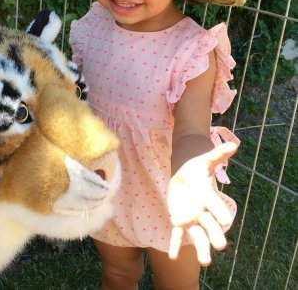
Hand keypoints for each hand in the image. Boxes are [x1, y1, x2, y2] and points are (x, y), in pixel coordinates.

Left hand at [167, 142, 237, 265]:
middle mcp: (203, 211)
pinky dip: (175, 245)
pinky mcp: (179, 221)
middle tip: (221, 246)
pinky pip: (177, 235)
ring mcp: (192, 218)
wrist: (186, 175)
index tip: (226, 221)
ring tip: (205, 262)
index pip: (217, 206)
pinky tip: (173, 257)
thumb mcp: (205, 161)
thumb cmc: (197, 169)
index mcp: (209, 197)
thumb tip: (234, 144)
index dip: (221, 212)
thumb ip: (218, 155)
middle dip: (216, 235)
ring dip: (201, 248)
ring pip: (198, 236)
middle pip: (211, 226)